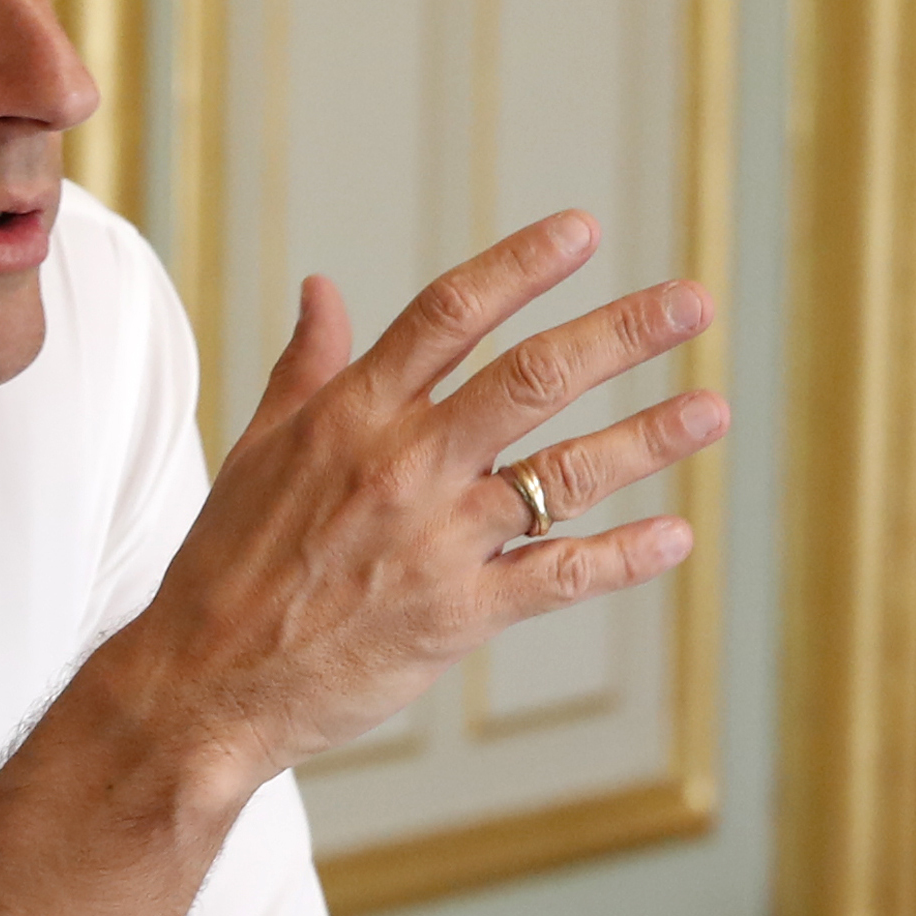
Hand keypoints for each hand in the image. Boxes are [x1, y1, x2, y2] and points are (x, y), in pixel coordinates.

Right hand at [116, 212, 722, 793]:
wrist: (204, 684)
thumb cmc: (227, 564)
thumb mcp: (256, 447)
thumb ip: (307, 365)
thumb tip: (324, 289)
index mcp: (352, 413)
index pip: (450, 313)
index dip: (522, 265)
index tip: (584, 231)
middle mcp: (403, 464)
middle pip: (531, 377)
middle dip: (621, 334)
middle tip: (691, 303)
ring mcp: (436, 539)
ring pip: (563, 473)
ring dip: (647, 438)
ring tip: (711, 409)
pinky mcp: (459, 614)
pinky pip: (559, 576)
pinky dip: (622, 557)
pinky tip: (674, 536)